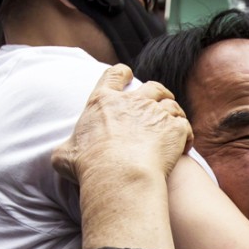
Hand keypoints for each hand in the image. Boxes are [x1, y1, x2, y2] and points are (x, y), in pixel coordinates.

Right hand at [52, 64, 192, 183]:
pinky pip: (185, 126)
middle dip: (158, 92)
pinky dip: (186, 135)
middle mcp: (132, 101)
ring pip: (172, 104)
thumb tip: (62, 156)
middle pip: (152, 86)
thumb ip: (65, 150)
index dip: (122, 73)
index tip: (127, 75)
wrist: (118, 174)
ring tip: (175, 123)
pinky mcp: (175, 128)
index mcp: (103, 101)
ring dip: (174, 112)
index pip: (114, 75)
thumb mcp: (64, 155)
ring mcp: (156, 113)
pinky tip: (185, 146)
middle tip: (160, 100)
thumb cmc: (88, 166)